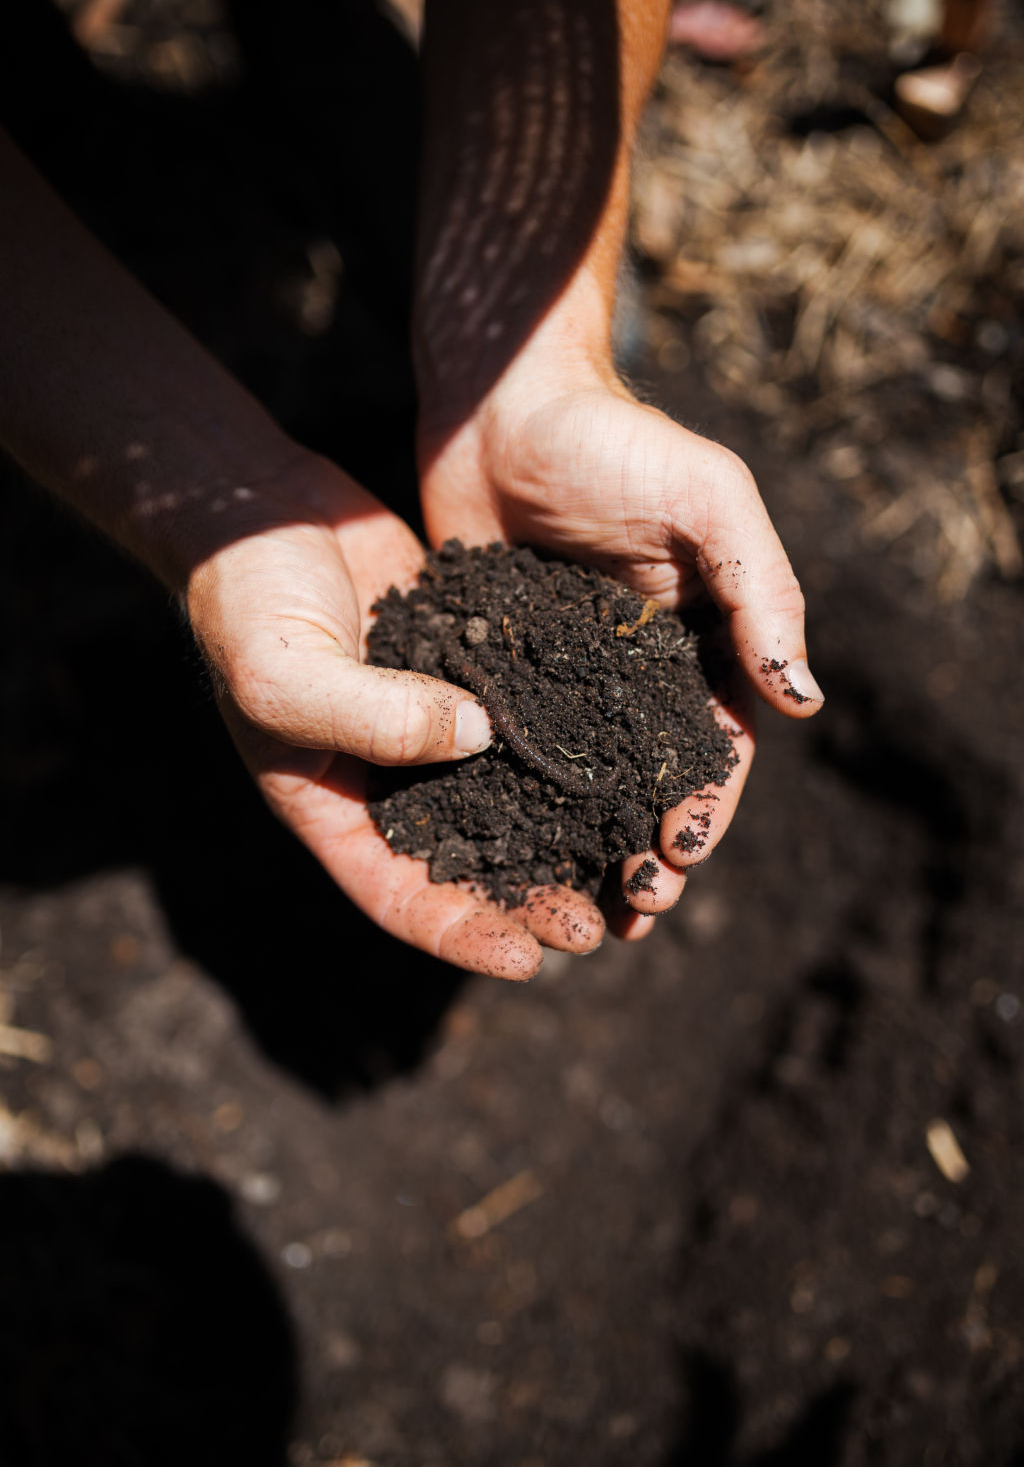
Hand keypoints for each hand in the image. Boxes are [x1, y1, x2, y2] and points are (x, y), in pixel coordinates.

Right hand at [185, 453, 604, 977]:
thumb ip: (371, 718)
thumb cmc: (244, 597)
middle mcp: (384, 776)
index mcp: (329, 803)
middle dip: (526, 897)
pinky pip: (518, 718)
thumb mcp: (283, 672)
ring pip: (501, 796)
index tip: (531, 960)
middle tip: (596, 921)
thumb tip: (479, 739)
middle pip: (464, 860)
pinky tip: (616, 758)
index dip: (462, 934)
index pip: (398, 895)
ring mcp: (427, 722)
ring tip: (621, 856)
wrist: (256, 505)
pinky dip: (560, 744)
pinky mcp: (462, 669)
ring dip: (557, 831)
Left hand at [418, 365, 820, 934]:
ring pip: (584, 781)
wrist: (502, 403)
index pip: (716, 744)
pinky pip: (513, 748)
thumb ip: (761, 590)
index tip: (680, 855)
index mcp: (701, 642)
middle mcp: (636, 672)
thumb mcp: (707, 499)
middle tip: (633, 910)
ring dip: (585, 846)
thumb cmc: (615, 441)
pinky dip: (515, 801)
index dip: (705, 805)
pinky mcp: (502, 671)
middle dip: (647, 848)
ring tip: (573, 905)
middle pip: (650, 780)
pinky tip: (500, 849)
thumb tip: (805, 701)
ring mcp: (566, 677)